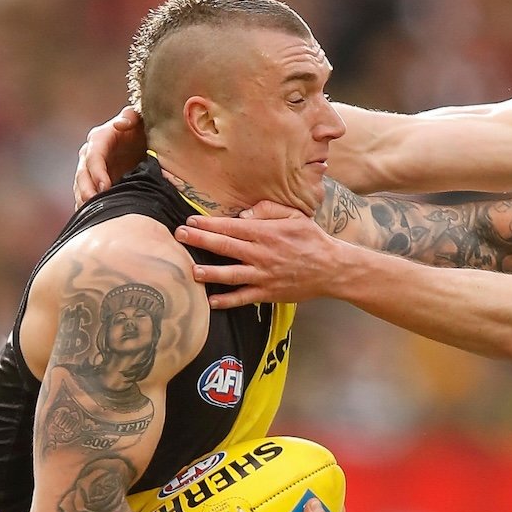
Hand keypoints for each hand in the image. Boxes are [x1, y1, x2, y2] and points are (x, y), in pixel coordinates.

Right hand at [73, 107, 147, 206]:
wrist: (144, 141)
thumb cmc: (143, 129)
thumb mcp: (140, 119)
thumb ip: (131, 117)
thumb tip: (119, 124)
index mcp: (100, 138)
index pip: (93, 155)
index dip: (97, 171)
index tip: (104, 187)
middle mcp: (90, 153)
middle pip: (82, 174)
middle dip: (86, 190)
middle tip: (93, 204)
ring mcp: (90, 169)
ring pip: (81, 187)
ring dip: (84, 201)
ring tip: (91, 216)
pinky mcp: (94, 182)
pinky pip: (86, 195)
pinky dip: (87, 207)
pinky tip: (92, 219)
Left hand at [174, 201, 340, 308]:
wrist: (332, 268)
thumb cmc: (312, 239)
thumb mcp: (295, 216)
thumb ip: (268, 210)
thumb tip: (243, 214)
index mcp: (266, 233)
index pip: (231, 227)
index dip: (208, 224)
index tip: (190, 221)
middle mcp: (262, 254)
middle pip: (225, 247)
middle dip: (200, 241)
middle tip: (179, 236)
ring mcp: (264, 275)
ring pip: (231, 274)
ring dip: (209, 272)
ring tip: (191, 270)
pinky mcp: (268, 293)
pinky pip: (244, 298)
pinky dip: (228, 300)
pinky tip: (211, 301)